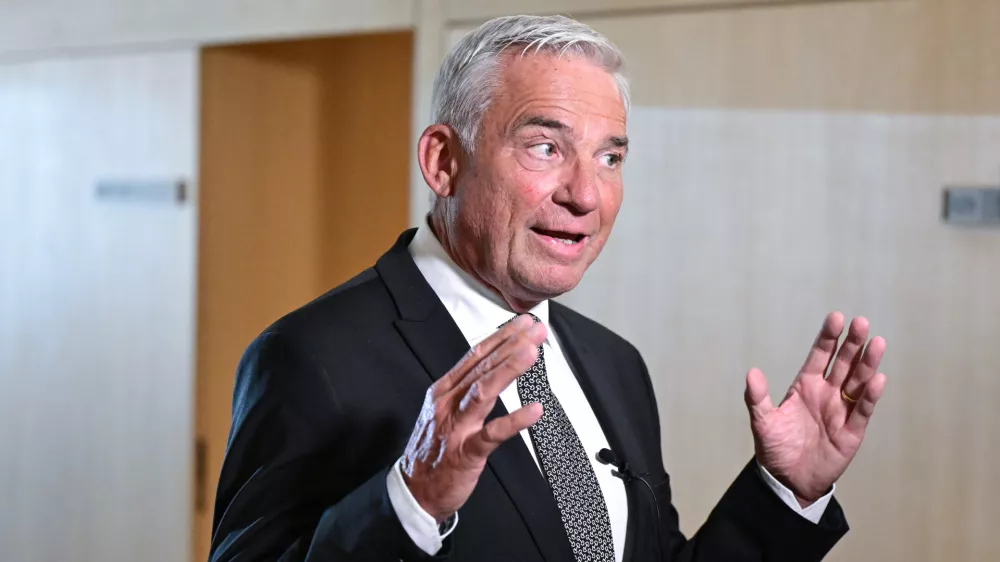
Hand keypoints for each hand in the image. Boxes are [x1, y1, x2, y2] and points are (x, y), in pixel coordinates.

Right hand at [401, 314, 545, 521]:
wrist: (414, 491)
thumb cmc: (433, 449)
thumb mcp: (443, 410)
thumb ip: (465, 389)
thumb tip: (493, 366)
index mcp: (444, 390)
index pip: (475, 356)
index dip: (500, 337)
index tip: (522, 323)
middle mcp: (448, 403)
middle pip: (482, 368)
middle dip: (510, 345)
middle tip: (535, 330)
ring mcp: (456, 427)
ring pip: (483, 392)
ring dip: (508, 370)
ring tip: (530, 353)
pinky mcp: (466, 452)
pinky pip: (492, 434)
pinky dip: (514, 421)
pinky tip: (534, 410)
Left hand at [744, 312, 887, 503]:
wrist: (788, 480)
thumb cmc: (776, 448)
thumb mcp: (762, 422)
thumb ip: (757, 398)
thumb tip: (752, 373)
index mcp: (805, 386)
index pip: (819, 356)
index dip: (828, 338)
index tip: (836, 317)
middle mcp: (827, 394)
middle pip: (843, 364)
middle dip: (852, 344)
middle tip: (861, 323)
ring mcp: (841, 411)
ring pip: (858, 382)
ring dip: (867, 364)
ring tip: (877, 343)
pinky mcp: (852, 432)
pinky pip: (863, 411)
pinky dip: (870, 396)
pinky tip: (877, 379)